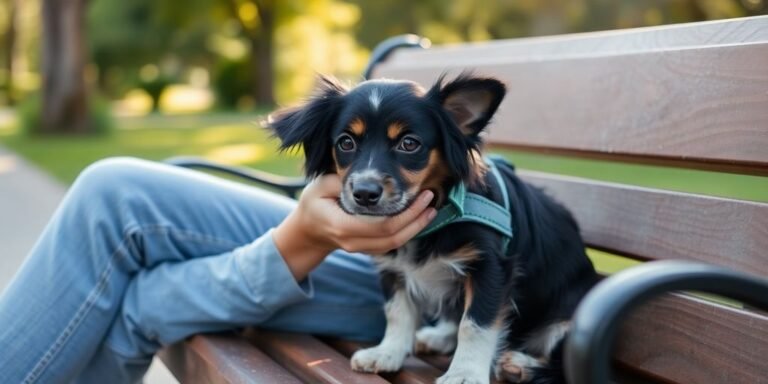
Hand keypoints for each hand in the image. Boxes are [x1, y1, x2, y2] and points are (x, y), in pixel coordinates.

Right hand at [273, 174, 435, 279]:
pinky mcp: (368, 248)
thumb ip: (345, 181)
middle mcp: (354, 242)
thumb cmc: (314, 203)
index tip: (422, 194)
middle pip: (395, 237)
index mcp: (343, 226)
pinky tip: (417, 216)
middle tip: (431, 199)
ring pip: (395, 243)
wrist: (308, 229)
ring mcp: (361, 248)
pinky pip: (391, 243)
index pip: (383, 225)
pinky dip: (407, 231)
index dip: (407, 213)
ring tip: (430, 208)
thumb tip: (372, 181)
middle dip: (417, 219)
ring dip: (416, 226)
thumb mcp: (322, 185)